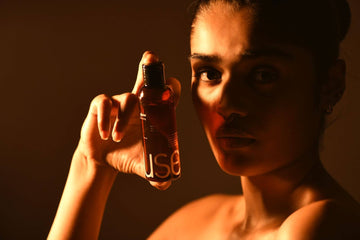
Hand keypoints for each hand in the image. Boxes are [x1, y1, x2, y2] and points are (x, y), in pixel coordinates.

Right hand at [76, 51, 180, 189]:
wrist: (103, 160)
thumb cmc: (127, 156)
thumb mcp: (142, 164)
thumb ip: (155, 173)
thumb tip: (166, 183)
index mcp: (152, 113)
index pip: (164, 95)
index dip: (169, 89)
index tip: (172, 89)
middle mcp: (137, 103)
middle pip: (145, 79)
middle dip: (148, 66)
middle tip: (151, 57)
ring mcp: (119, 103)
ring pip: (126, 98)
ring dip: (124, 119)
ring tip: (118, 138)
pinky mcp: (101, 106)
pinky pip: (104, 103)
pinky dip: (106, 119)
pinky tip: (107, 134)